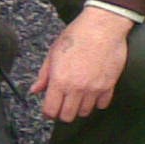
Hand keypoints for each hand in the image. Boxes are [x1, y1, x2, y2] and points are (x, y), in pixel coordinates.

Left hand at [29, 7, 132, 122]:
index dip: (48, 112)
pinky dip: (96, 102)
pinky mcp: (109, 86)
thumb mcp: (53, 52)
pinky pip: (102, 104)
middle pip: (68, 116)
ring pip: (85, 112)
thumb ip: (44, 75)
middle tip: (62, 104)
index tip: (49, 109)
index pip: (51, 110)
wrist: (103, 27)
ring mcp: (94, 89)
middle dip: (62, 113)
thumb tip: (35, 90)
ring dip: (79, 107)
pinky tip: (92, 92)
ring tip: (77, 96)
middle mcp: (77, 89)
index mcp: (59, 80)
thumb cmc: (76, 36)